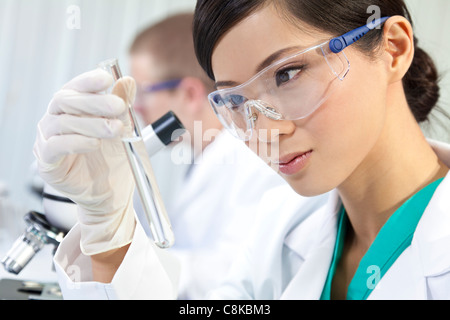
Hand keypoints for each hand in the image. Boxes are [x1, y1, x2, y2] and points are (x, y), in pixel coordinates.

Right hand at [33, 68, 136, 254]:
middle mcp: (54, 121)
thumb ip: (122, 106)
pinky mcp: (47, 163)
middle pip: (66, 101)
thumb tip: (127, 81)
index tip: (107, 78)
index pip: (74, 88)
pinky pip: (56, 147)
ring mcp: (47, 141)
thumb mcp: (123, 130)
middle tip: (118, 106)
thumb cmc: (113, 161)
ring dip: (92, 124)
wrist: (111, 194)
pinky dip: (76, 142)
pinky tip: (94, 144)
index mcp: (71, 110)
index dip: (88, 81)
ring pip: (62, 123)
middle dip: (95, 102)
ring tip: (116, 129)